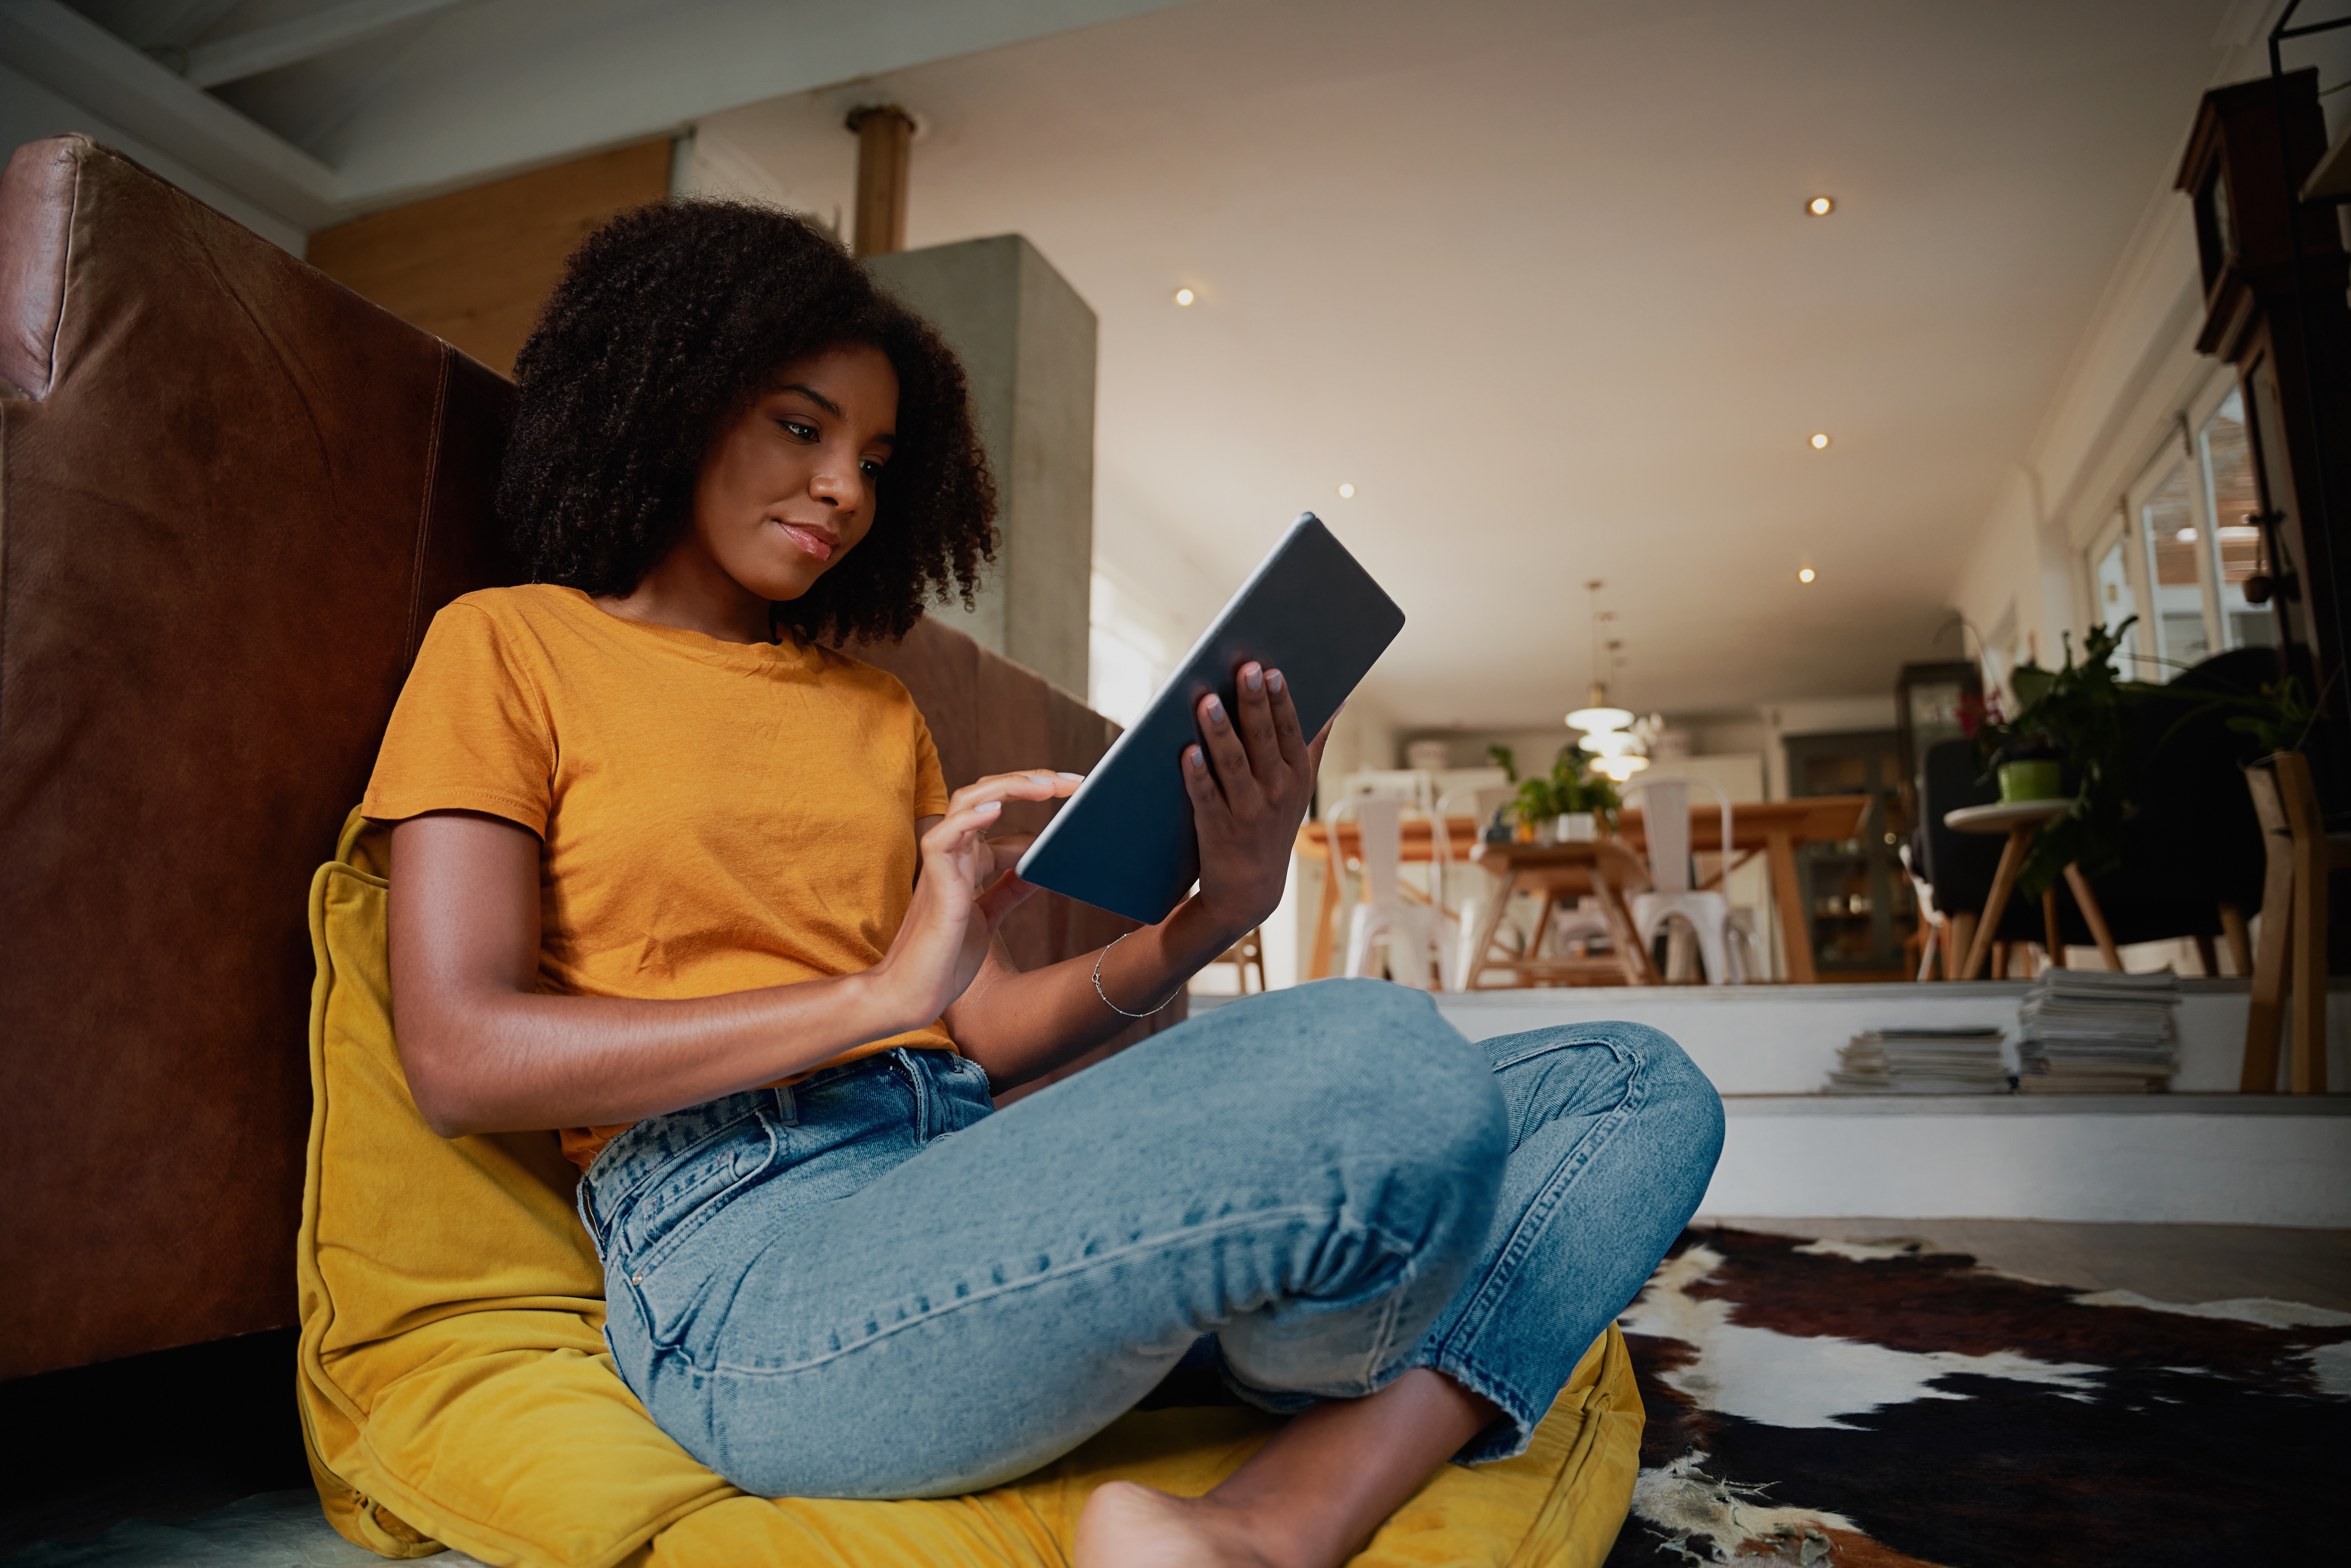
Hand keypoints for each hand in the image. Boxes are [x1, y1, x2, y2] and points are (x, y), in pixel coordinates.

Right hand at [870, 771, 1077, 1030]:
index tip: (1076, 793)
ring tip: (1045, 785)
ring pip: (966, 803)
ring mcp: (943, 865)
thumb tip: (1039, 869)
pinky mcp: (933, 884)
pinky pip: (942, 839)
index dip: (1036, 796)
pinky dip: (967, 821)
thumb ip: (1009, 889)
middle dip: (1029, 781)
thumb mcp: (990, 916)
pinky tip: (995, 810)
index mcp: (968, 857)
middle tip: (1072, 781)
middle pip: (988, 794)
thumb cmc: (947, 957)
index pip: (1001, 807)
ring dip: (1007, 788)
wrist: (916, 992)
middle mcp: (956, 852)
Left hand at [1183, 663, 1332, 942]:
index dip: (1281, 701)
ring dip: (1220, 732)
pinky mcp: (1218, 831)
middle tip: (1246, 669)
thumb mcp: (1300, 787)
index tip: (1273, 669)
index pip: (1291, 731)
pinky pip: (1206, 798)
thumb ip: (1315, 742)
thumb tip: (1339, 699)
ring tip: (1206, 700)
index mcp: (1296, 777)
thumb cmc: (1272, 826)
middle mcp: (1276, 793)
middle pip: (1264, 741)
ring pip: (1233, 765)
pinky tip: (1185, 752)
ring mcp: (1248, 813)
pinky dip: (1197, 776)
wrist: (1250, 892)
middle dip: (1255, 704)